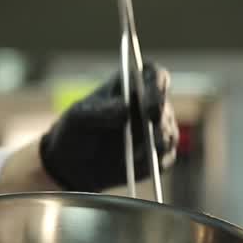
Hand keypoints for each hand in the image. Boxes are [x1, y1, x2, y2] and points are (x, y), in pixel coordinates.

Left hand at [38, 62, 178, 192]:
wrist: (73, 165)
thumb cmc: (76, 130)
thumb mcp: (79, 118)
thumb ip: (101, 111)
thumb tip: (126, 108)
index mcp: (133, 85)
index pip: (156, 76)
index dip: (158, 86)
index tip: (149, 101)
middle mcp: (151, 105)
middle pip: (165, 108)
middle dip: (160, 119)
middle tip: (151, 127)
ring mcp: (157, 131)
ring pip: (169, 135)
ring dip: (158, 143)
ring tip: (138, 154)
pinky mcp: (158, 156)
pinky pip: (165, 160)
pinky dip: (155, 163)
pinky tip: (138, 165)